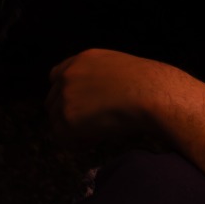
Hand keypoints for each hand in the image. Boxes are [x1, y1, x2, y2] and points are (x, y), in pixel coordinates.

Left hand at [46, 48, 187, 147]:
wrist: (152, 94)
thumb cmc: (149, 87)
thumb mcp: (121, 71)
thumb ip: (101, 79)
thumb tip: (95, 102)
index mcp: (83, 59)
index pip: (57, 77)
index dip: (67, 95)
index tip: (81, 109)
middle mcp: (69, 74)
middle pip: (52, 102)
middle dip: (68, 116)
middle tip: (92, 127)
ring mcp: (66, 95)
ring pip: (56, 122)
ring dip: (75, 131)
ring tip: (100, 134)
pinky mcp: (68, 117)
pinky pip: (63, 139)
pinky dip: (78, 144)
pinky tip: (97, 140)